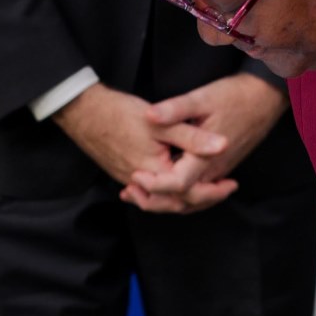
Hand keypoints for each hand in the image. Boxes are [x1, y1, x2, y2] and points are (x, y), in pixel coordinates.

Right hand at [54, 82, 212, 201]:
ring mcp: (130, 180)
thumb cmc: (120, 114)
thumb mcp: (163, 123)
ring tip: (207, 187)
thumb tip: (223, 146)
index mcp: (155, 173)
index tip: (231, 184)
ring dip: (186, 196)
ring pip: (164, 199)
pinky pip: (151, 191)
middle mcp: (142, 183)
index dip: (214, 192)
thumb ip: (193, 137)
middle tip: (225, 189)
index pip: (190, 194)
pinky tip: (176, 183)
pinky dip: (168, 191)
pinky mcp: (123, 173)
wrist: (83, 112)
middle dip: (204, 198)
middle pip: (177, 203)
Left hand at [119, 74, 285, 214]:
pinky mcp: (220, 169)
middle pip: (182, 201)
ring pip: (192, 201)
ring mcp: (218, 172)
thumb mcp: (201, 98)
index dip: (154, 183)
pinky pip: (199, 194)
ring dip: (165, 202)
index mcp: (206, 157)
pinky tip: (164, 188)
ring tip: (138, 195)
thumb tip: (149, 115)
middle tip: (128, 192)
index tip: (134, 174)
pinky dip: (179, 197)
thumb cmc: (234, 96)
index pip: (177, 184)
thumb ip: (175, 109)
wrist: (264, 98)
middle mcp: (213, 171)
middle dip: (153, 201)